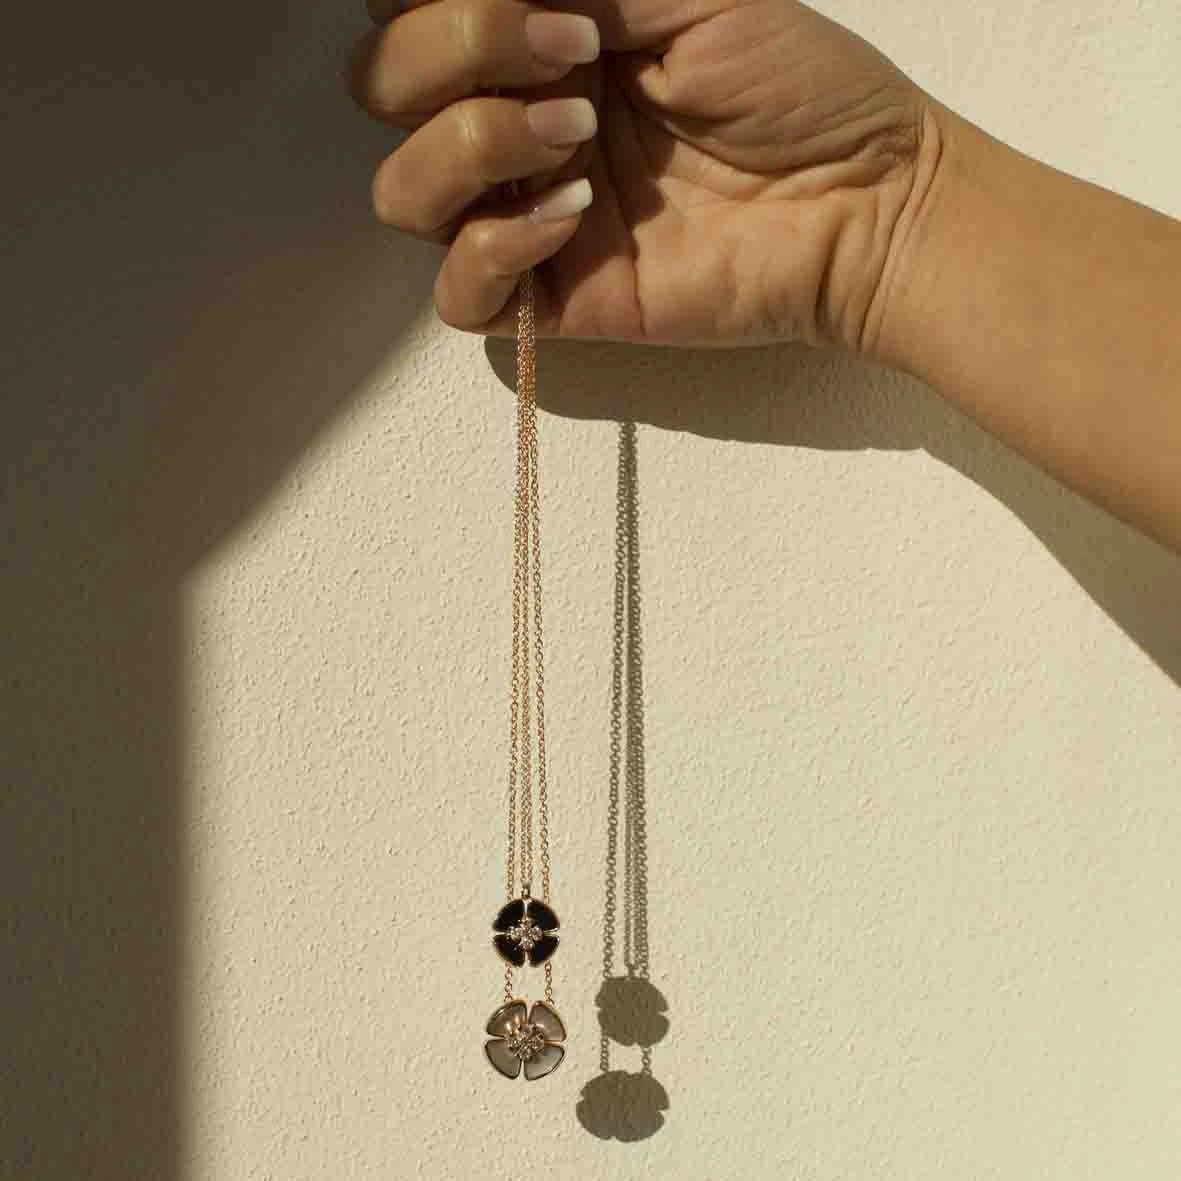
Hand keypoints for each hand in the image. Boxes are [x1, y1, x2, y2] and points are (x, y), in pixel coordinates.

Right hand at [349, 0, 931, 352]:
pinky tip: (573, 215)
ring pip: (402, 194)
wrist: (863, 202)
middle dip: (452, 51)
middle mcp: (515, 121)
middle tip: (566, 49)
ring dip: (471, 143)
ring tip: (580, 132)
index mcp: (535, 37)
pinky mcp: (554, 298)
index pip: (405, 11)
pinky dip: (493, 247)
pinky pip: (459, 295)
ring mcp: (528, 214)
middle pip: (380, 90)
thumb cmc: (797, 84)